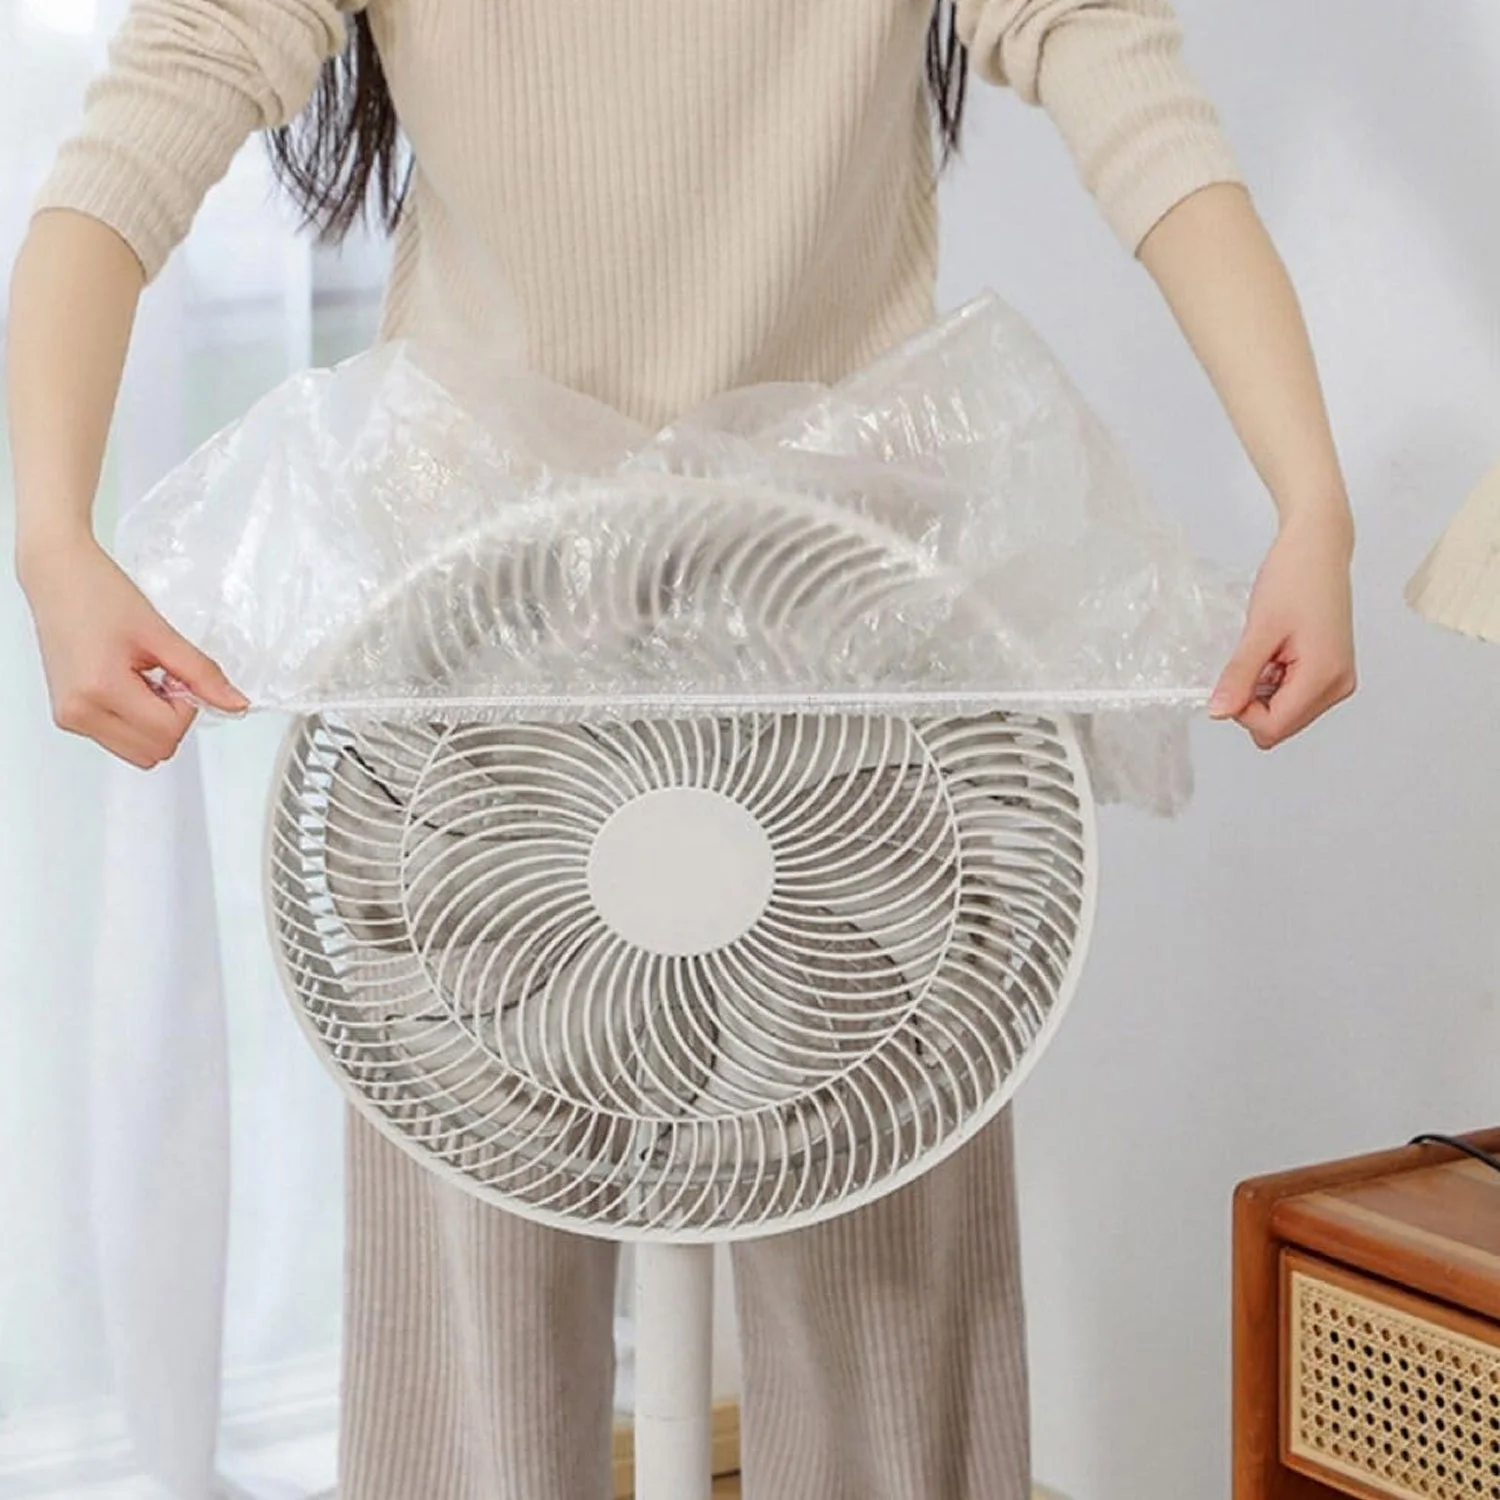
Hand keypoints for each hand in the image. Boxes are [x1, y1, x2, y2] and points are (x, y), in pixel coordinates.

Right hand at [19, 532, 245, 768]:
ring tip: (143, 678)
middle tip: (162, 676)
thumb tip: (236, 704)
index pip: (168, 731)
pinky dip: (135, 720)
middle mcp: (78, 713)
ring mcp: (69, 718)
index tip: (177, 673)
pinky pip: (119, 739)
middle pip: (155, 751)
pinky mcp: (68, 716)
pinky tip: (128, 683)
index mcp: (99, 690)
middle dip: (171, 719)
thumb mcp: (161, 633)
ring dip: (154, 723)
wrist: (58, 576)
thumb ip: (202, 674)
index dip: (186, 705)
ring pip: (138, 753)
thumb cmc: (100, 594)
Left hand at [1209, 509, 1355, 748]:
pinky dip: (1274, 680)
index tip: (1237, 674)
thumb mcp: (1259, 629)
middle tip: (1254, 657)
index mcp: (1325, 677)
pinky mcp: (1330, 672)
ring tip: (1269, 648)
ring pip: (1283, 713)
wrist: (1318, 548)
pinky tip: (1277, 650)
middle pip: (1278, 726)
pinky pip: (1292, 696)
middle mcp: (1337, 686)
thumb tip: (1219, 712)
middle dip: (1254, 700)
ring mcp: (1336, 680)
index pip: (1272, 728)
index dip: (1242, 709)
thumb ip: (1239, 676)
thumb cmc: (1295, 577)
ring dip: (1263, 689)